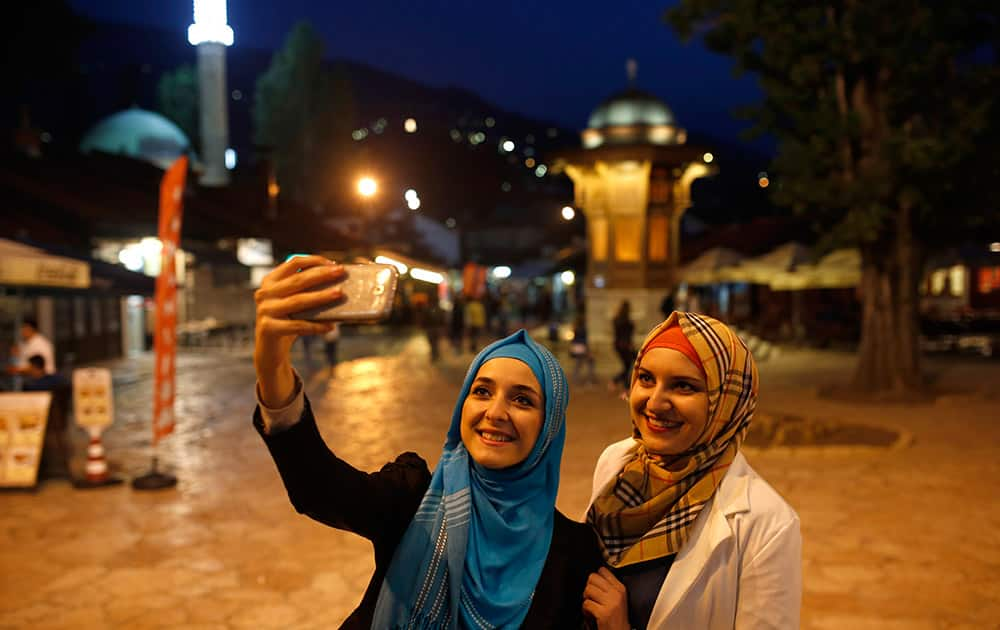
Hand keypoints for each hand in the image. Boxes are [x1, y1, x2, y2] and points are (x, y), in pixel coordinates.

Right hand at [253, 255, 344, 405]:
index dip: (314, 260)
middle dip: (321, 275)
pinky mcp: (268, 328)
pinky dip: (315, 326)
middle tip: (341, 272)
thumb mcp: (294, 302)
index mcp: (270, 281)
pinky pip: (297, 326)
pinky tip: (330, 326)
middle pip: (297, 280)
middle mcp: (264, 293)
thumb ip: (307, 290)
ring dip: (321, 296)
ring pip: (298, 301)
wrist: (270, 350)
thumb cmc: (287, 321)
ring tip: (339, 294)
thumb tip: (339, 283)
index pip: (293, 262)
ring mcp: (264, 310)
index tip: (333, 264)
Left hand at [582, 567, 629, 629]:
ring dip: (586, 599)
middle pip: (592, 577)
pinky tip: (590, 614)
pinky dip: (585, 610)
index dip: (595, 578)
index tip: (595, 586)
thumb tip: (594, 577)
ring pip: (588, 589)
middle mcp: (616, 594)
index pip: (603, 570)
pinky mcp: (603, 613)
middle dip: (588, 587)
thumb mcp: (617, 599)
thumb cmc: (617, 619)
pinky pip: (586, 604)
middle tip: (591, 597)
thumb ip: (608, 587)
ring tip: (591, 606)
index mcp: (620, 588)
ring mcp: (610, 603)